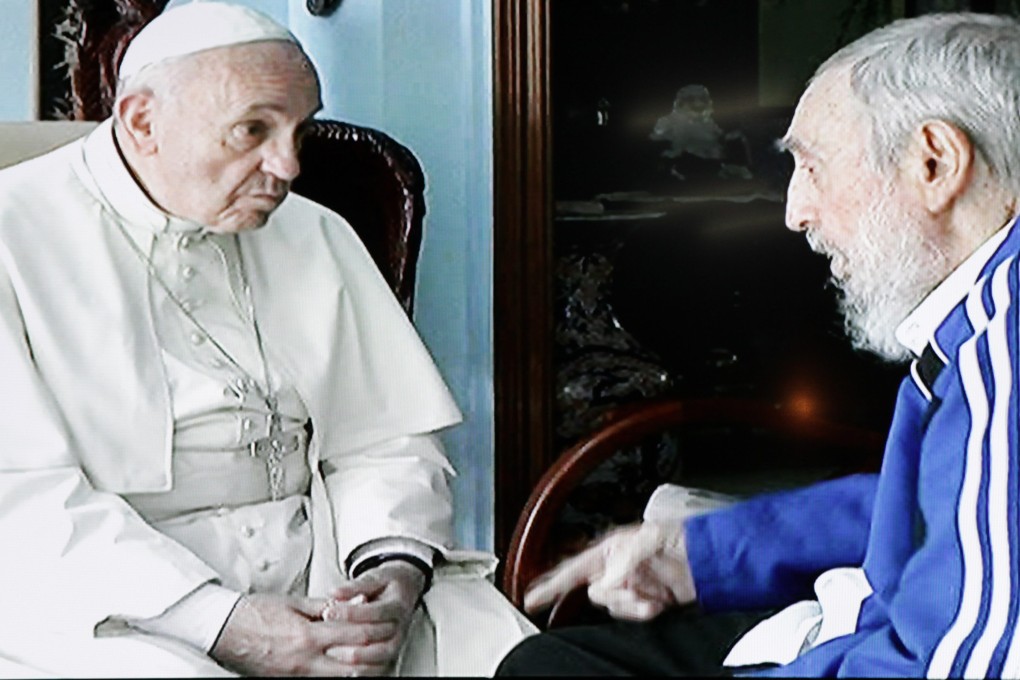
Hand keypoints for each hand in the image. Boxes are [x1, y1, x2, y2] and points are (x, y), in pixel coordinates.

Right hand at [210, 593, 399, 675]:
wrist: (223, 630)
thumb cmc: (255, 613)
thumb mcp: (294, 602)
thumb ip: (326, 605)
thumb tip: (352, 604)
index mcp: (308, 634)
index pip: (356, 634)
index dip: (377, 629)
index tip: (387, 623)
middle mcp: (305, 659)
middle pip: (355, 663)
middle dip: (377, 654)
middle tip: (390, 644)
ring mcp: (297, 674)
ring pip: (342, 679)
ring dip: (362, 670)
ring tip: (376, 660)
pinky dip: (341, 677)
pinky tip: (350, 670)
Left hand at [321, 561, 425, 673]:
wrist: (406, 590)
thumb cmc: (387, 584)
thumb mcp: (375, 577)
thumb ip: (355, 586)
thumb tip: (334, 592)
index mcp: (397, 604)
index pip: (375, 611)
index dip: (350, 613)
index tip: (328, 611)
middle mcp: (400, 626)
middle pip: (375, 634)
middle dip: (346, 634)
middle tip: (324, 633)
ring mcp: (397, 642)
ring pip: (379, 655)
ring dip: (355, 656)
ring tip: (332, 653)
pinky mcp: (391, 654)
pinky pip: (380, 667)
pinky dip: (364, 670)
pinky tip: (347, 670)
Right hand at [523, 521, 696, 620]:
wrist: (710, 557)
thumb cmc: (682, 536)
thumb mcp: (648, 539)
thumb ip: (623, 559)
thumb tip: (607, 580)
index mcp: (610, 548)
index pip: (572, 569)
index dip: (550, 584)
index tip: (532, 598)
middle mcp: (617, 567)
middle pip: (595, 592)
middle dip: (613, 596)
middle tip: (631, 592)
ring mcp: (633, 584)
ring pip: (613, 606)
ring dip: (631, 605)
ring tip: (651, 598)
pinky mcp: (648, 599)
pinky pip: (633, 613)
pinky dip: (643, 611)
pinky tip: (656, 603)